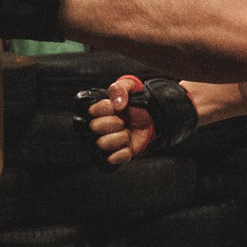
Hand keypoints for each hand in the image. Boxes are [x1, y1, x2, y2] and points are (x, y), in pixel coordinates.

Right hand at [79, 74, 196, 164]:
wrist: (153, 118)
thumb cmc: (138, 102)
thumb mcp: (130, 86)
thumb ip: (120, 88)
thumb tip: (117, 103)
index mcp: (99, 110)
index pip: (93, 110)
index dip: (108, 109)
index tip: (120, 107)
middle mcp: (99, 126)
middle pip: (95, 127)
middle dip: (115, 123)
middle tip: (125, 121)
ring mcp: (106, 141)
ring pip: (103, 143)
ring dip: (121, 137)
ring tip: (128, 132)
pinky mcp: (115, 155)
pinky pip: (112, 159)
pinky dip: (123, 153)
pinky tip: (129, 145)